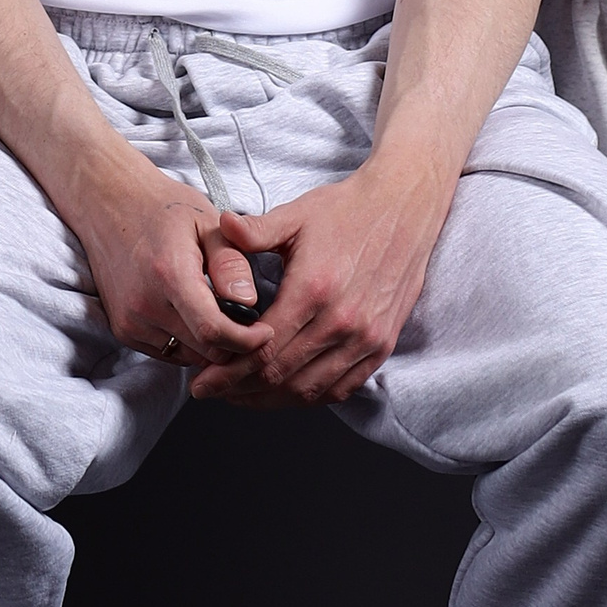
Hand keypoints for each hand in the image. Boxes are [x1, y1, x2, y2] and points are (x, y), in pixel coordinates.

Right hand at [76, 153, 279, 377]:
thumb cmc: (164, 209)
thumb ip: (230, 263)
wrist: (110, 204)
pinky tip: (194, 312)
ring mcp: (130, 322)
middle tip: (250, 321)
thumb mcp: (208, 222)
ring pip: (188, 357)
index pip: (213, 330)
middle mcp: (144, 306)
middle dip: (234, 343)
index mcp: (169, 274)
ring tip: (220, 310)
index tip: (267, 332)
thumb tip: (249, 302)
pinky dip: (188, 341)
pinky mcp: (123, 331)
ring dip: (210, 344)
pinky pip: (168, 352)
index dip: (247, 340)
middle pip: (204, 350)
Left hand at [188, 162, 448, 406]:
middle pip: (280, 377)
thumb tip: (220, 225)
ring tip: (243, 396)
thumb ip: (255, 230)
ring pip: (309, 390)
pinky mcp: (382, 344)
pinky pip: (341, 388)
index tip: (203, 381)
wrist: (404, 205)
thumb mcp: (296, 214)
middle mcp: (341, 321)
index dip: (227, 373)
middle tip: (213, 391)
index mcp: (312, 289)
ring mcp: (365, 337)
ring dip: (271, 400)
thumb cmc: (347, 208)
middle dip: (239, 391)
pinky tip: (287, 390)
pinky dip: (310, 397)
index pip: (261, 350)